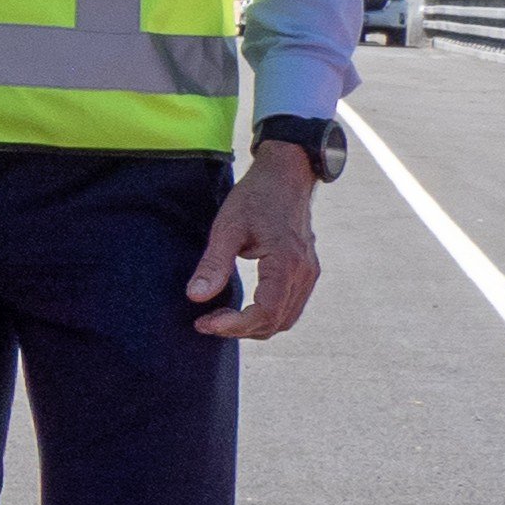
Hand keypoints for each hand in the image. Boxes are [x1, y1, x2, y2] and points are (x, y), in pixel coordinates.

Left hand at [192, 142, 325, 339]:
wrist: (286, 175)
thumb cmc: (256, 196)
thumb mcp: (227, 227)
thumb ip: (213, 264)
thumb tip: (195, 298)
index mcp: (286, 263)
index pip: (265, 313)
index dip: (234, 326)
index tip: (205, 323)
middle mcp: (303, 273)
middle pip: (276, 323)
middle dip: (240, 329)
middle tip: (206, 321)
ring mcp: (309, 273)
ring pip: (285, 319)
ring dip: (253, 326)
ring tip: (220, 317)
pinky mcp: (307, 271)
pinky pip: (290, 306)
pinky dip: (266, 316)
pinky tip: (241, 308)